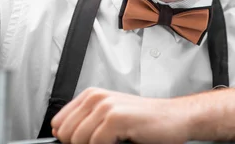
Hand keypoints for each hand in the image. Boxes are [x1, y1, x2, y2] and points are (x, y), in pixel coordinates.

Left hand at [51, 88, 189, 143]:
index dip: (68, 139)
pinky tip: (122, 142)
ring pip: (78, 140)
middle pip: (66, 134)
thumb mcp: (110, 118)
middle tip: (104, 143)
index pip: (59, 123)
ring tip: (115, 142)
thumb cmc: (145, 121)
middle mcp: (96, 97)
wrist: (175, 119)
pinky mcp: (115, 118)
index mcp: (92, 96)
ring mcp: (105, 106)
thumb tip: (61, 135)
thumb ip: (86, 123)